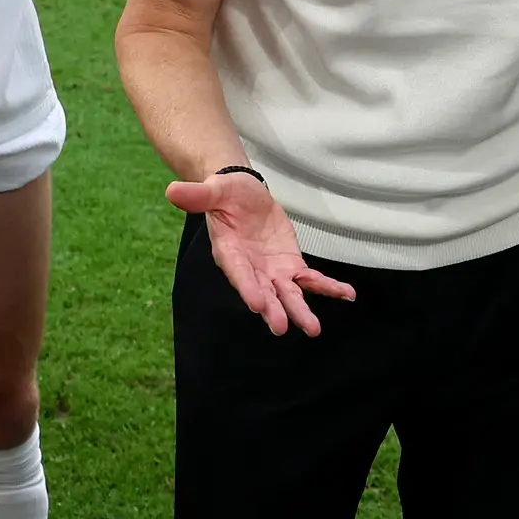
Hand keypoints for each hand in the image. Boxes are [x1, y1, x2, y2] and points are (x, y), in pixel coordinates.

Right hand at [164, 170, 353, 337]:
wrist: (242, 195)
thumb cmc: (224, 194)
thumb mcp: (213, 190)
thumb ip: (197, 195)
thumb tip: (171, 190)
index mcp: (229, 253)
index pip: (238, 273)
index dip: (248, 287)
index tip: (257, 304)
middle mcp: (250, 269)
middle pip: (263, 292)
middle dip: (273, 309)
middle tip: (282, 327)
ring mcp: (272, 271)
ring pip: (288, 294)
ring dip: (300, 310)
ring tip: (314, 328)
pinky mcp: (290, 266)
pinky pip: (311, 280)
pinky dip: (328, 287)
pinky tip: (347, 294)